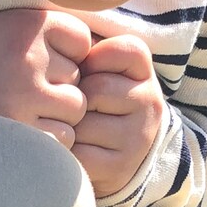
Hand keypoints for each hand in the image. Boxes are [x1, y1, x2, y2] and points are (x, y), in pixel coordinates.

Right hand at [0, 9, 91, 147]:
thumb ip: (39, 34)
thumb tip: (97, 46)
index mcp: (24, 23)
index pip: (80, 40)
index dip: (63, 57)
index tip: (33, 66)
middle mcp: (28, 56)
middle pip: (78, 79)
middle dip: (56, 91)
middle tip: (16, 95)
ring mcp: (24, 96)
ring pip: (74, 112)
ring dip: (53, 120)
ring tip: (14, 116)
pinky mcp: (19, 133)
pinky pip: (60, 142)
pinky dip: (44, 144)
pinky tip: (13, 136)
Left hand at [72, 34, 164, 197]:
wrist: (115, 154)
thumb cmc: (96, 102)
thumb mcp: (98, 68)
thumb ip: (84, 50)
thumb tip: (56, 38)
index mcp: (144, 71)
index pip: (120, 50)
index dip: (92, 60)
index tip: (88, 73)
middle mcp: (150, 102)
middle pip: (96, 89)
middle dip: (76, 99)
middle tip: (78, 107)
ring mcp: (138, 137)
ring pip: (84, 124)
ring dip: (69, 127)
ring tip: (76, 129)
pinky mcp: (120, 167)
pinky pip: (79, 154)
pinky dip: (68, 153)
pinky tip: (75, 150)